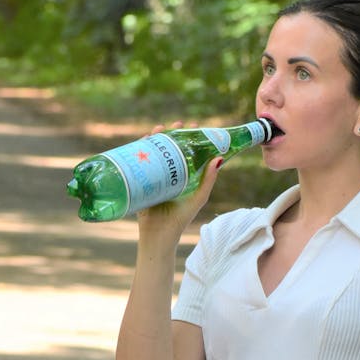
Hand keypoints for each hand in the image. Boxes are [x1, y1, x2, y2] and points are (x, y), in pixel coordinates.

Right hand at [136, 122, 222, 239]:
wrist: (158, 233)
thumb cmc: (180, 218)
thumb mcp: (198, 197)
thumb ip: (209, 180)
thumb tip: (219, 158)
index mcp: (183, 176)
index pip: (188, 152)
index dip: (191, 138)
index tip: (195, 126)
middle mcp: (169, 173)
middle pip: (170, 148)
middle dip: (172, 134)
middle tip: (177, 125)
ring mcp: (154, 175)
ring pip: (155, 151)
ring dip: (156, 137)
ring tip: (160, 129)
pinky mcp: (141, 180)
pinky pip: (139, 161)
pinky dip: (140, 148)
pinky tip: (143, 140)